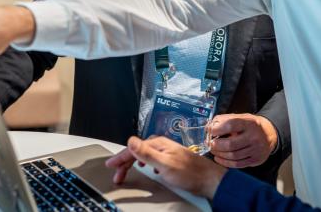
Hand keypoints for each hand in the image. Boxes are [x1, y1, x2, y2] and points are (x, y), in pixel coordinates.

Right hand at [105, 136, 226, 199]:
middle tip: (117, 174)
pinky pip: (151, 159)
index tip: (111, 165)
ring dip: (132, 163)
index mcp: (158, 144)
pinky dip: (143, 164)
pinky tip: (145, 168)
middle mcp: (162, 145)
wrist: (209, 180)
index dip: (120, 157)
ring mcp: (167, 152)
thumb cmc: (190, 173)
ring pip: (143, 155)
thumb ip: (147, 153)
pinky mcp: (171, 159)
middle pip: (137, 151)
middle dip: (124, 162)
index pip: (133, 149)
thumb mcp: (165, 164)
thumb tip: (131, 140)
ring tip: (126, 171)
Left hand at [209, 113, 277, 167]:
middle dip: (216, 145)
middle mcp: (254, 136)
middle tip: (210, 143)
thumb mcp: (240, 117)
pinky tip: (219, 158)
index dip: (217, 129)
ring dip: (219, 154)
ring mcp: (256, 149)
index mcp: (249, 123)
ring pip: (233, 156)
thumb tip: (209, 126)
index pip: (231, 125)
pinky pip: (237, 164)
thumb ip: (224, 119)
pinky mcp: (256, 160)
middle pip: (231, 144)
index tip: (210, 131)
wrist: (269, 134)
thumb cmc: (250, 125)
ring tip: (214, 150)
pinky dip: (225, 162)